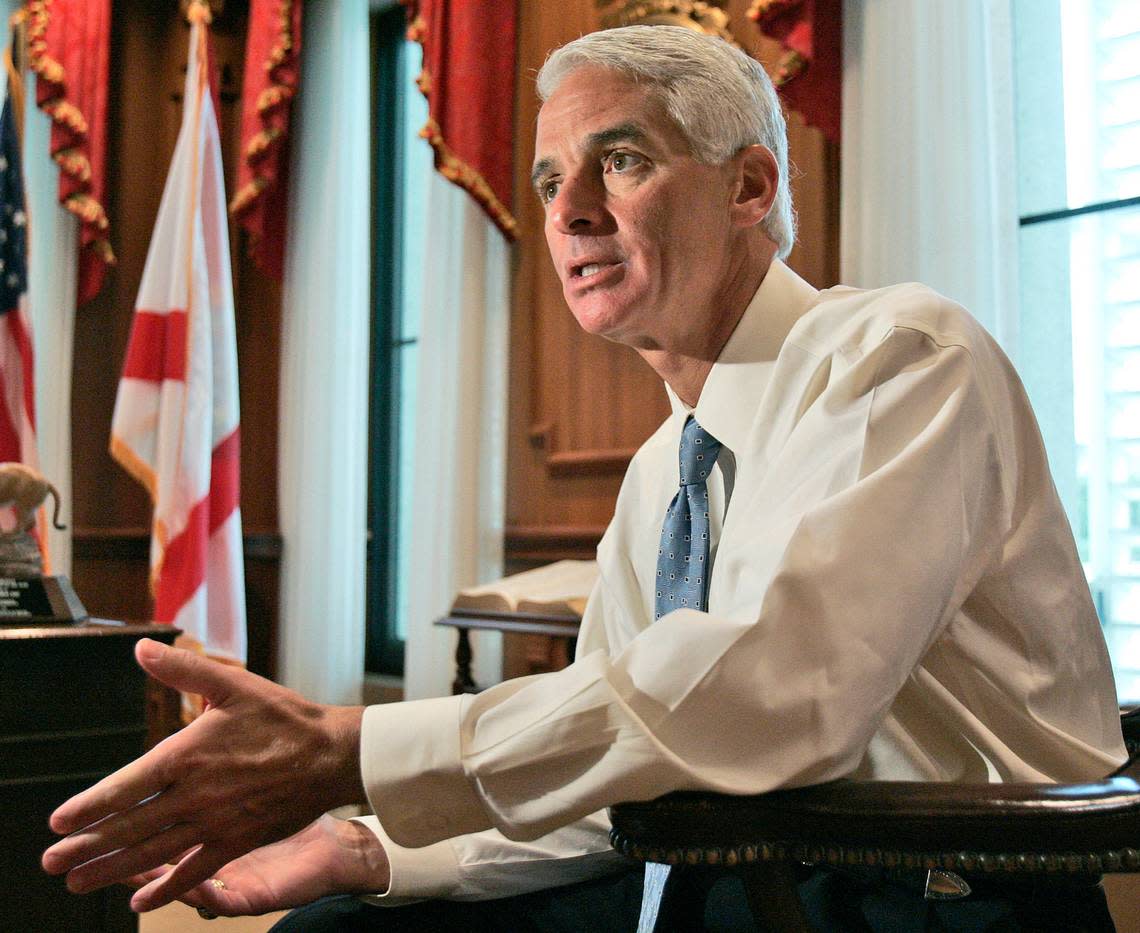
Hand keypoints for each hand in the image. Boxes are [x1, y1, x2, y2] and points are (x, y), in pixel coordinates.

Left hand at [41, 639, 365, 911]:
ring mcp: (216, 821)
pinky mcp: (238, 840)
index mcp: (189, 753)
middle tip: (52, 862)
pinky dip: (166, 888)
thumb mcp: (233, 684)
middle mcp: (196, 793)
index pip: (126, 785)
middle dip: (87, 846)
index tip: (58, 821)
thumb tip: (141, 649)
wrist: (331, 753)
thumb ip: (182, 670)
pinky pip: (195, 870)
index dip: (89, 806)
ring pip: (154, 851)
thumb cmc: (283, 717)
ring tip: (78, 882)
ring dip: (112, 869)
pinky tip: (142, 901)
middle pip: (130, 825)